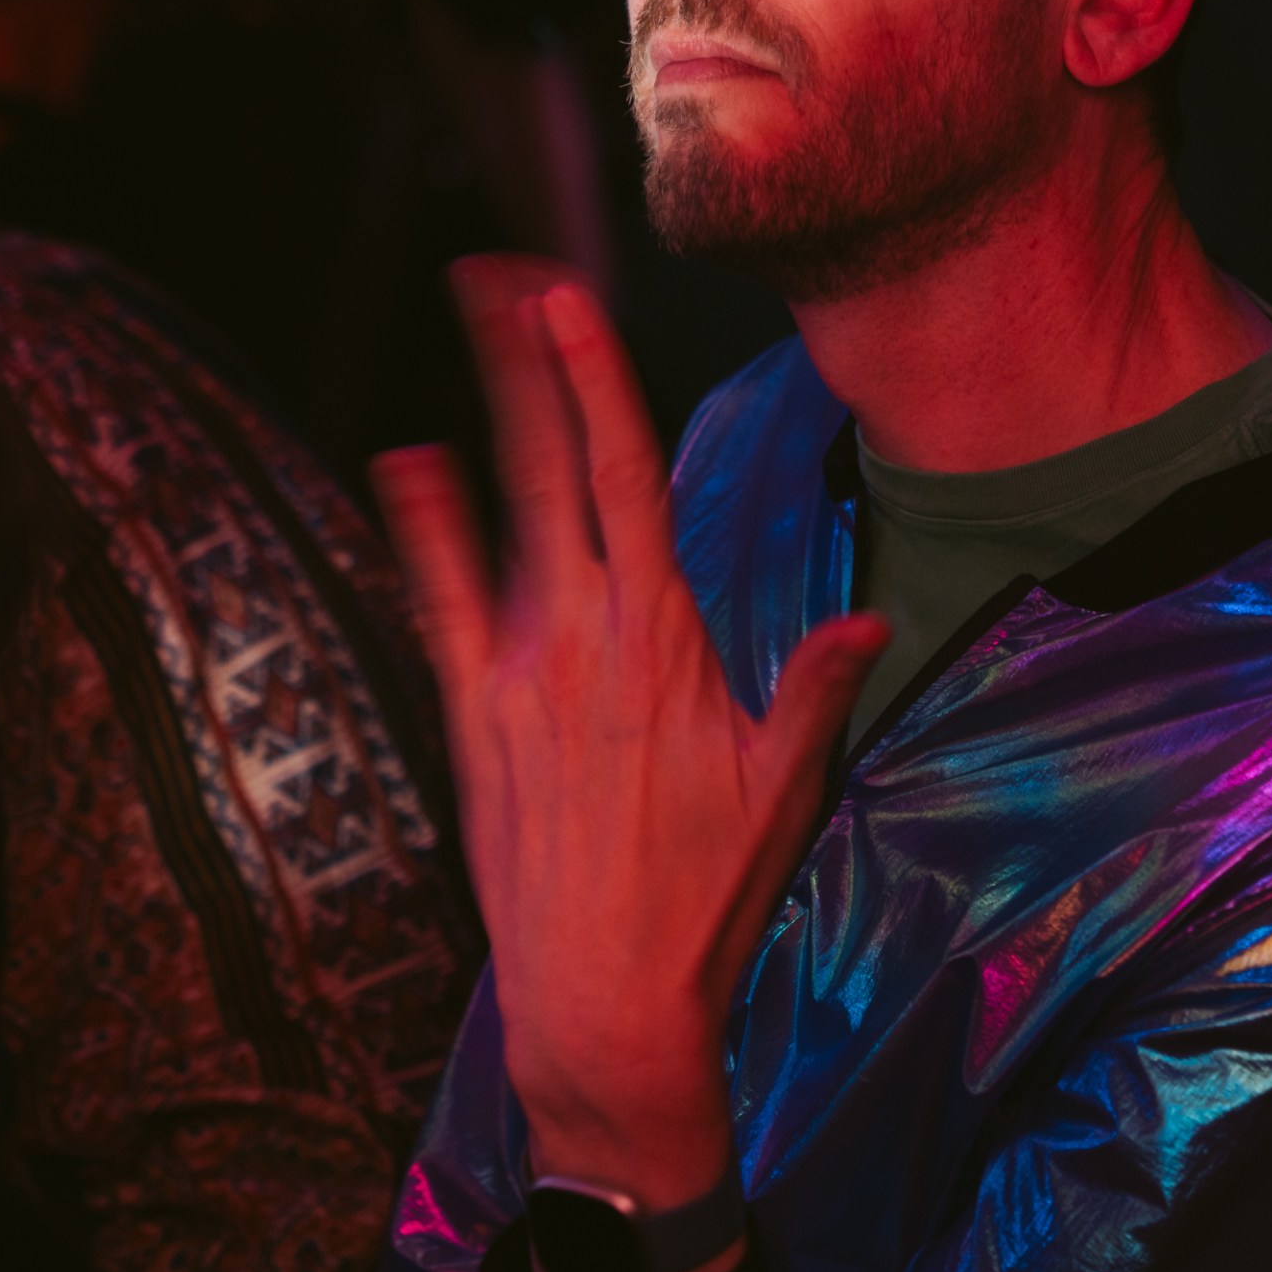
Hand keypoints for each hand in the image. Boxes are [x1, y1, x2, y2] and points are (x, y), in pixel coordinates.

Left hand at [377, 261, 885, 1266]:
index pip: (627, 474)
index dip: (594, 377)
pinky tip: (404, 463)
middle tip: (503, 272)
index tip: (567, 297)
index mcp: (663, 637)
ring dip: (481, 414)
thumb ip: (814, 689)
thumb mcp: (784, 788)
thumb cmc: (707, 897)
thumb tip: (867, 619)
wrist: (606, 1000)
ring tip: (461, 329)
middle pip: (551, 464)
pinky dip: (421, 527)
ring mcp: (514, 672)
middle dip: (528, 360)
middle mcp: (581, 634)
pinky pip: (437, 600)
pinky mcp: (470, 720)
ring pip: (495, 512)